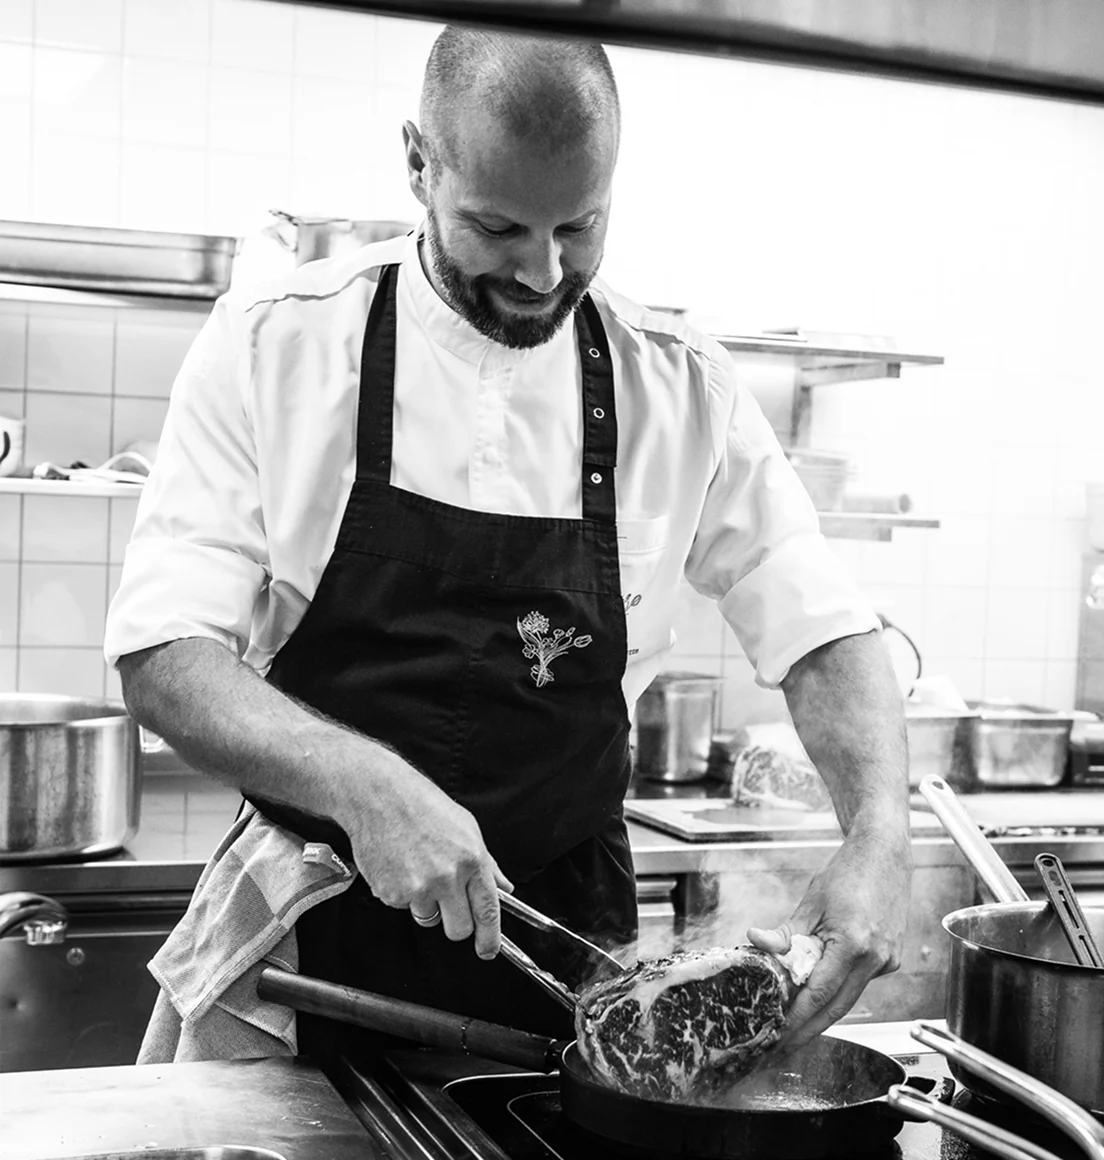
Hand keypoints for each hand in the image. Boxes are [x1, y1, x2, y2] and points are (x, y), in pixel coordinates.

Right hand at [335, 748, 513, 959]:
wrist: (378, 795)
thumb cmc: (422, 805)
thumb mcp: (466, 826)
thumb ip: (487, 863)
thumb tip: (503, 888)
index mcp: (471, 859)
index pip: (488, 912)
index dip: (489, 938)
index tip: (488, 949)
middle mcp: (446, 877)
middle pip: (458, 929)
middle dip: (456, 923)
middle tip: (447, 902)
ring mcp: (417, 888)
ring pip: (428, 918)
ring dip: (426, 903)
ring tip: (418, 868)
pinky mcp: (391, 893)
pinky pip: (403, 907)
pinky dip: (402, 893)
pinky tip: (400, 865)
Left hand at [748, 826, 911, 1049]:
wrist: (885, 855)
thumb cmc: (848, 873)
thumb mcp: (810, 902)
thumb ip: (787, 933)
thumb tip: (757, 943)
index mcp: (853, 944)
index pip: (818, 994)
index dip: (796, 1018)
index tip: (777, 1033)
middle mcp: (875, 959)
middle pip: (837, 1008)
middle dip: (808, 1030)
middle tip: (782, 1045)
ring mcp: (887, 962)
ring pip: (849, 998)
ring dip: (822, 1012)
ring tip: (793, 1024)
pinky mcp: (891, 960)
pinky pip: (859, 983)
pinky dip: (838, 989)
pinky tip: (818, 990)